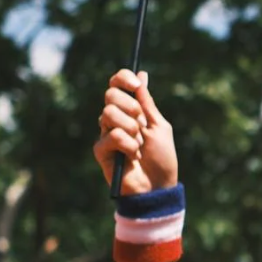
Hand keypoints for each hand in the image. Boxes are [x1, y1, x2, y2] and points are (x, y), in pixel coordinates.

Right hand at [95, 71, 176, 193]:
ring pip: (108, 113)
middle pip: (110, 95)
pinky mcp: (100, 150)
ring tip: (139, 145)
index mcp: (129, 110)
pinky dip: (129, 146)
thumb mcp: (159, 126)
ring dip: (131, 129)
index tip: (136, 85)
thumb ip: (147, 102)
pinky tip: (133, 157)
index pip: (117, 84)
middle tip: (141, 124)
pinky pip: (112, 136)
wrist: (158, 186)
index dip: (123, 79)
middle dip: (131, 107)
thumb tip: (141, 74)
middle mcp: (114, 119)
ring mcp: (105, 133)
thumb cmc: (162, 158)